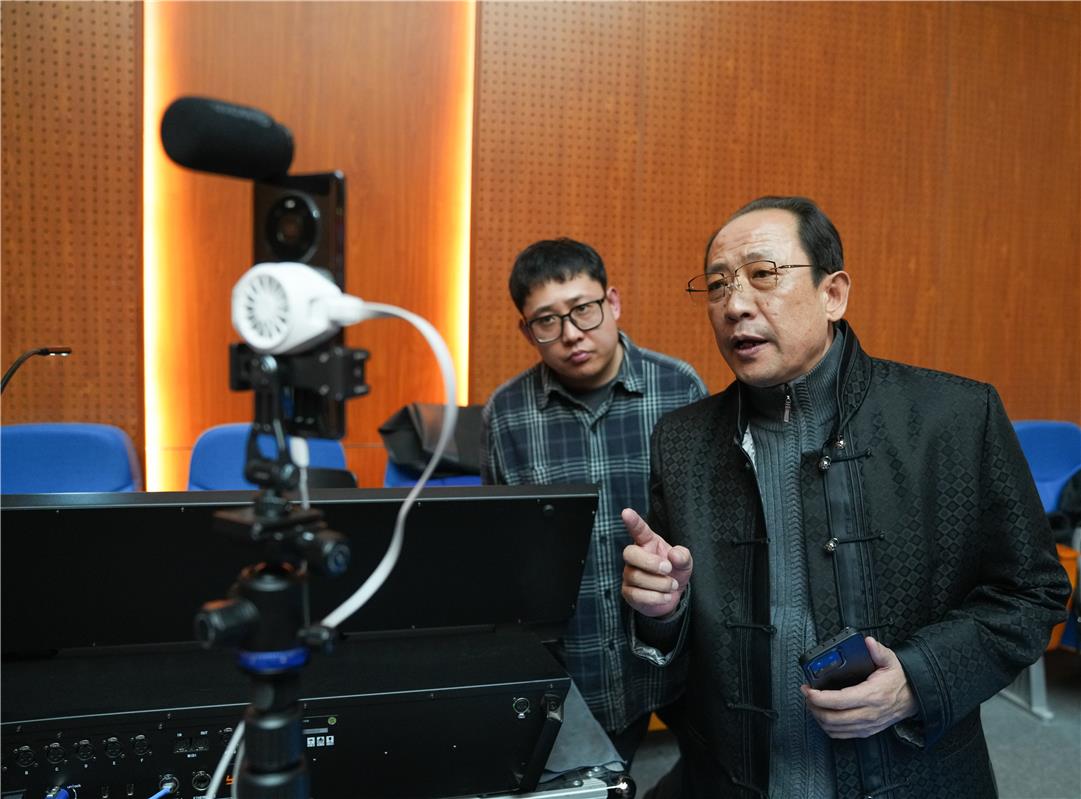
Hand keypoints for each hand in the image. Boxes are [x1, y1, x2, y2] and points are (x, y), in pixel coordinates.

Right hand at [620, 507, 692, 617]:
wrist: (672, 595)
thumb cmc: (675, 572)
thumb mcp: (685, 562)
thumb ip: (682, 556)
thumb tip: (674, 555)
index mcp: (648, 543)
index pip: (638, 530)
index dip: (632, 521)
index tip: (626, 512)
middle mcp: (635, 556)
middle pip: (630, 553)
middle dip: (650, 562)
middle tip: (668, 569)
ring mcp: (629, 574)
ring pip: (636, 576)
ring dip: (659, 584)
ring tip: (672, 585)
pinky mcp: (628, 592)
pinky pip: (637, 595)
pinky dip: (655, 597)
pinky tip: (665, 596)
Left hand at [801, 637, 917, 737]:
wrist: (915, 697)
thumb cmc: (899, 679)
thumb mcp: (891, 660)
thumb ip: (878, 651)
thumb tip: (868, 642)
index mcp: (872, 695)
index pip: (839, 700)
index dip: (819, 697)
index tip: (808, 689)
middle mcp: (869, 713)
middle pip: (832, 718)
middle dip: (813, 706)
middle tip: (806, 694)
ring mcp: (867, 725)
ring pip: (835, 728)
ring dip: (818, 717)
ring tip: (812, 704)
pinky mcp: (866, 731)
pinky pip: (842, 735)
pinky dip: (828, 728)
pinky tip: (823, 716)